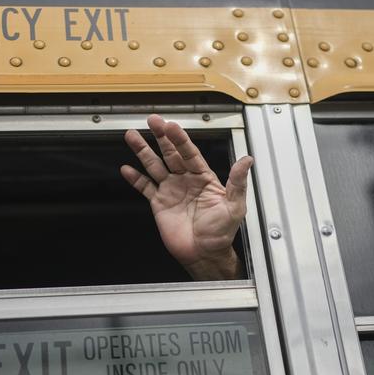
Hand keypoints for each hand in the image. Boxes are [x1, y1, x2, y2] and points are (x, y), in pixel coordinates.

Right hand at [121, 115, 253, 280]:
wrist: (204, 254)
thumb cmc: (221, 232)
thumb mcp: (234, 206)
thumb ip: (238, 182)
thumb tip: (247, 160)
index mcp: (203, 177)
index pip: (190, 153)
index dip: (180, 139)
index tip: (172, 126)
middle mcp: (185, 180)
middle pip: (170, 153)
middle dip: (161, 137)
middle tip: (152, 120)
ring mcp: (170, 190)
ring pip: (154, 165)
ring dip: (143, 151)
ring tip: (132, 136)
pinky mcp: (159, 204)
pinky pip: (145, 188)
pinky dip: (136, 179)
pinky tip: (127, 169)